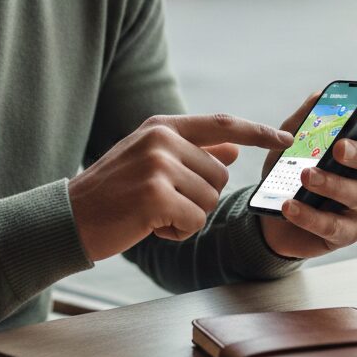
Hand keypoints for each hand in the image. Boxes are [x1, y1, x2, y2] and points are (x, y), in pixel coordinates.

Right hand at [69, 114, 293, 261]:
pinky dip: (177, 232)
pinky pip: (194, 221)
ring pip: (209, 200)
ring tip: (151, 212)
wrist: (69, 217)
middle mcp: (161, 140)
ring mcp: (158, 165)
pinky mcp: (155, 195)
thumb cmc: (112, 193)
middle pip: (219, 175)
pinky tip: (149, 226)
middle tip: (161, 203)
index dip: (258, 131)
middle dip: (199, 198)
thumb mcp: (151, 162)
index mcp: (162, 127)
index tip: (286, 137)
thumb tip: (233, 149)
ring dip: (186, 217)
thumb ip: (192, 152)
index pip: (222, 124)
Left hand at [259, 91, 356, 260]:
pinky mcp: (345, 233)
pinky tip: (289, 206)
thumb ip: (306, 119)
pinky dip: (309, 216)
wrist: (273, 211)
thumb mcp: (293, 141)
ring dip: (331, 184)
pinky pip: (333, 226)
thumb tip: (319, 95)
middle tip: (339, 148)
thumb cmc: (292, 170)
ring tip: (306, 175)